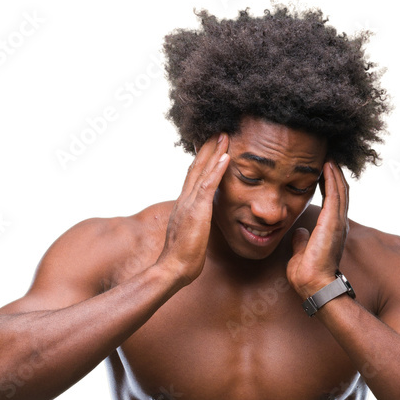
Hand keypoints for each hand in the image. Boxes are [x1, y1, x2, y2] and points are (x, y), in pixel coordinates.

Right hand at [155, 133, 229, 285]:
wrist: (173, 269)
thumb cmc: (182, 259)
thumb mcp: (191, 236)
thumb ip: (195, 225)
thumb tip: (200, 224)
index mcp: (184, 205)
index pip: (193, 177)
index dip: (202, 160)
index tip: (211, 145)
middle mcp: (184, 200)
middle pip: (196, 167)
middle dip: (208, 148)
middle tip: (218, 130)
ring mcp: (189, 203)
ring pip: (202, 171)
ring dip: (214, 151)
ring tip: (225, 135)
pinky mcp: (197, 210)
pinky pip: (208, 185)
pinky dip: (217, 169)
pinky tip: (226, 156)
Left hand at [287, 159, 349, 296]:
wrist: (313, 285)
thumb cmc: (307, 276)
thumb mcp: (301, 253)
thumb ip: (301, 242)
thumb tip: (299, 233)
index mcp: (331, 231)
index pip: (332, 202)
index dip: (328, 186)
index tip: (321, 172)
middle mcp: (338, 225)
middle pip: (339, 192)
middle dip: (334, 174)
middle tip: (328, 158)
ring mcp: (337, 223)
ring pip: (340, 190)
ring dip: (334, 172)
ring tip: (328, 156)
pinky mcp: (333, 222)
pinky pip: (335, 194)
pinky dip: (332, 178)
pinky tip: (327, 165)